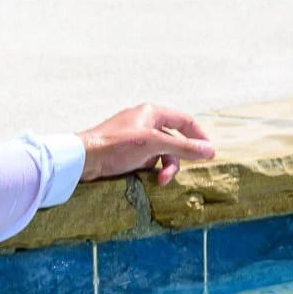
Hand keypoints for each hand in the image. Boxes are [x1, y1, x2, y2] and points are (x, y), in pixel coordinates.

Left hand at [77, 104, 214, 185]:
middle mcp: (145, 122)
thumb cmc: (116, 146)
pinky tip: (147, 179)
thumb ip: (183, 147)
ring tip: (159, 181)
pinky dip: (151, 170)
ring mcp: (135, 138)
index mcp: (152, 112)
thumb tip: (209, 150)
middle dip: (176, 160)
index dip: (199, 137)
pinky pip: (148, 161)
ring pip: (161, 153)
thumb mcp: (153, 145)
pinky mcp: (127, 152)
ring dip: (164, 168)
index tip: (209, 154)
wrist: (83, 160)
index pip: (185, 121)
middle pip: (174, 141)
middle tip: (172, 176)